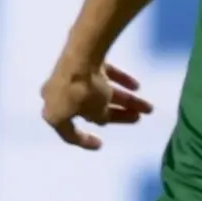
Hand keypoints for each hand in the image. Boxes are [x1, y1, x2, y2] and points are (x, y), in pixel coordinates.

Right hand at [41, 57, 155, 150]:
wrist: (82, 56)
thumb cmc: (85, 92)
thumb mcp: (96, 112)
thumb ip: (100, 117)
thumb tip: (103, 116)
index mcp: (54, 113)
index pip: (69, 133)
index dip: (85, 141)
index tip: (100, 144)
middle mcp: (56, 95)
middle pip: (91, 110)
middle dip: (117, 115)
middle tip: (138, 118)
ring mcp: (68, 77)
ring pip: (99, 92)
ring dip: (124, 100)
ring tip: (147, 107)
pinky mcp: (80, 61)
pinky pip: (101, 75)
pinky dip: (118, 81)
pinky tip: (136, 86)